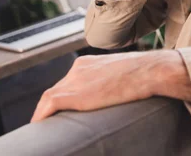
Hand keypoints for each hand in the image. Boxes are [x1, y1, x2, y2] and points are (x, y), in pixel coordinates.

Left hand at [31, 50, 190, 122]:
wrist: (150, 71)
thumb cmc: (146, 73)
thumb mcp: (124, 74)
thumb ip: (113, 81)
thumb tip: (116, 93)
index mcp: (89, 62)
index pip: (69, 81)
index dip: (64, 97)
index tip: (62, 110)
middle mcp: (78, 68)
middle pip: (58, 88)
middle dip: (54, 105)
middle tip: (52, 121)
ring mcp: (74, 80)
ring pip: (49, 97)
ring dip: (44, 113)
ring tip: (44, 128)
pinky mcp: (73, 93)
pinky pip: (47, 105)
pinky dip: (40, 116)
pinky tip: (40, 127)